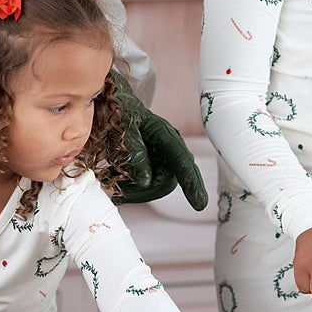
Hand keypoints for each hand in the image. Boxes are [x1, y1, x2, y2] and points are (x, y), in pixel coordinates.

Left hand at [112, 76, 207, 209]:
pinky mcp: (151, 166)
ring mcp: (161, 159)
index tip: (199, 205)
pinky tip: (114, 179)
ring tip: (113, 182)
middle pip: (167, 182)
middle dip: (145, 193)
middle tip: (120, 195)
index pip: (182, 162)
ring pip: (155, 187)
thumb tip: (145, 181)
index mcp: (165, 135)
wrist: (112, 106)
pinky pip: (145, 185)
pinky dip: (130, 187)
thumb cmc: (120, 111)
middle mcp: (168, 149)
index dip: (192, 184)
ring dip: (135, 191)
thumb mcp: (123, 126)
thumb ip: (135, 151)